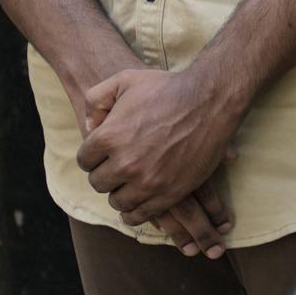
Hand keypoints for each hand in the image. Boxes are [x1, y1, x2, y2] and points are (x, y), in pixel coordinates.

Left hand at [76, 66, 241, 251]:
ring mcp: (147, 181)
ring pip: (117, 201)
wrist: (210, 101)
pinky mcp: (169, 193)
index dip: (92, 156)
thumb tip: (89, 126)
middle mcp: (124, 162)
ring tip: (127, 184)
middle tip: (116, 167)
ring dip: (119, 193)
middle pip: (98, 183)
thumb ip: (96, 99)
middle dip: (105, 174)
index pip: (85, 160)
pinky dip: (133, 212)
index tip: (103, 154)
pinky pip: (139, 215)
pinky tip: (136, 203)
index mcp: (109, 136)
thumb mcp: (125, 79)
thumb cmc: (168, 88)